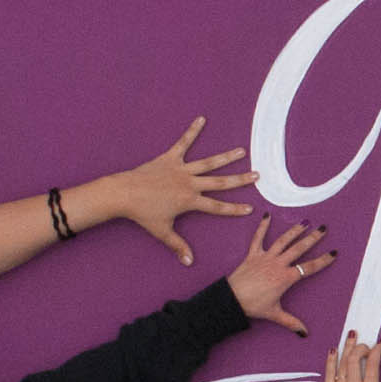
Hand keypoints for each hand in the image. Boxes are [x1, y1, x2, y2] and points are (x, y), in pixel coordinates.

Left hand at [97, 117, 257, 264]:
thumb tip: (189, 262)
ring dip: (226, 157)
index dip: (235, 209)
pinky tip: (201, 119)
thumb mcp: (162, 232)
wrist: (124, 193)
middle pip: (220, 182)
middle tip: (256, 175)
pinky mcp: (169, 158)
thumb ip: (178, 246)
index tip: (250, 208)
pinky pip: (183, 143)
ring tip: (241, 151)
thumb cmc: (143, 214)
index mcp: (190, 201)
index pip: (217, 207)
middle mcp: (189, 183)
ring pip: (208, 162)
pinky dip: (192, 131)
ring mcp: (180, 169)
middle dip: (240, 180)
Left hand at [226, 217, 330, 332]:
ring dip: (294, 230)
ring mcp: (265, 257)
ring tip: (305, 222)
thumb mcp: (274, 314)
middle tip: (323, 229)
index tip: (333, 253)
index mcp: (286, 278)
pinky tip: (267, 215)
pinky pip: (258, 238)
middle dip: (312, 238)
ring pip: (283, 240)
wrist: (231, 299)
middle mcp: (278, 264)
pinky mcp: (253, 254)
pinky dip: (262, 226)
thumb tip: (304, 333)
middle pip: (299, 248)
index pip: (309, 267)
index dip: (323, 260)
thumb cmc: (253, 306)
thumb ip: (291, 322)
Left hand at [311, 332, 380, 381]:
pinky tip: (333, 349)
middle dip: (361, 346)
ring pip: (342, 361)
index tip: (379, 345)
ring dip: (347, 346)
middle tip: (364, 343)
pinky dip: (331, 358)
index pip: (373, 364)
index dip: (377, 351)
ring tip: (351, 335)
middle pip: (356, 358)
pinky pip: (328, 370)